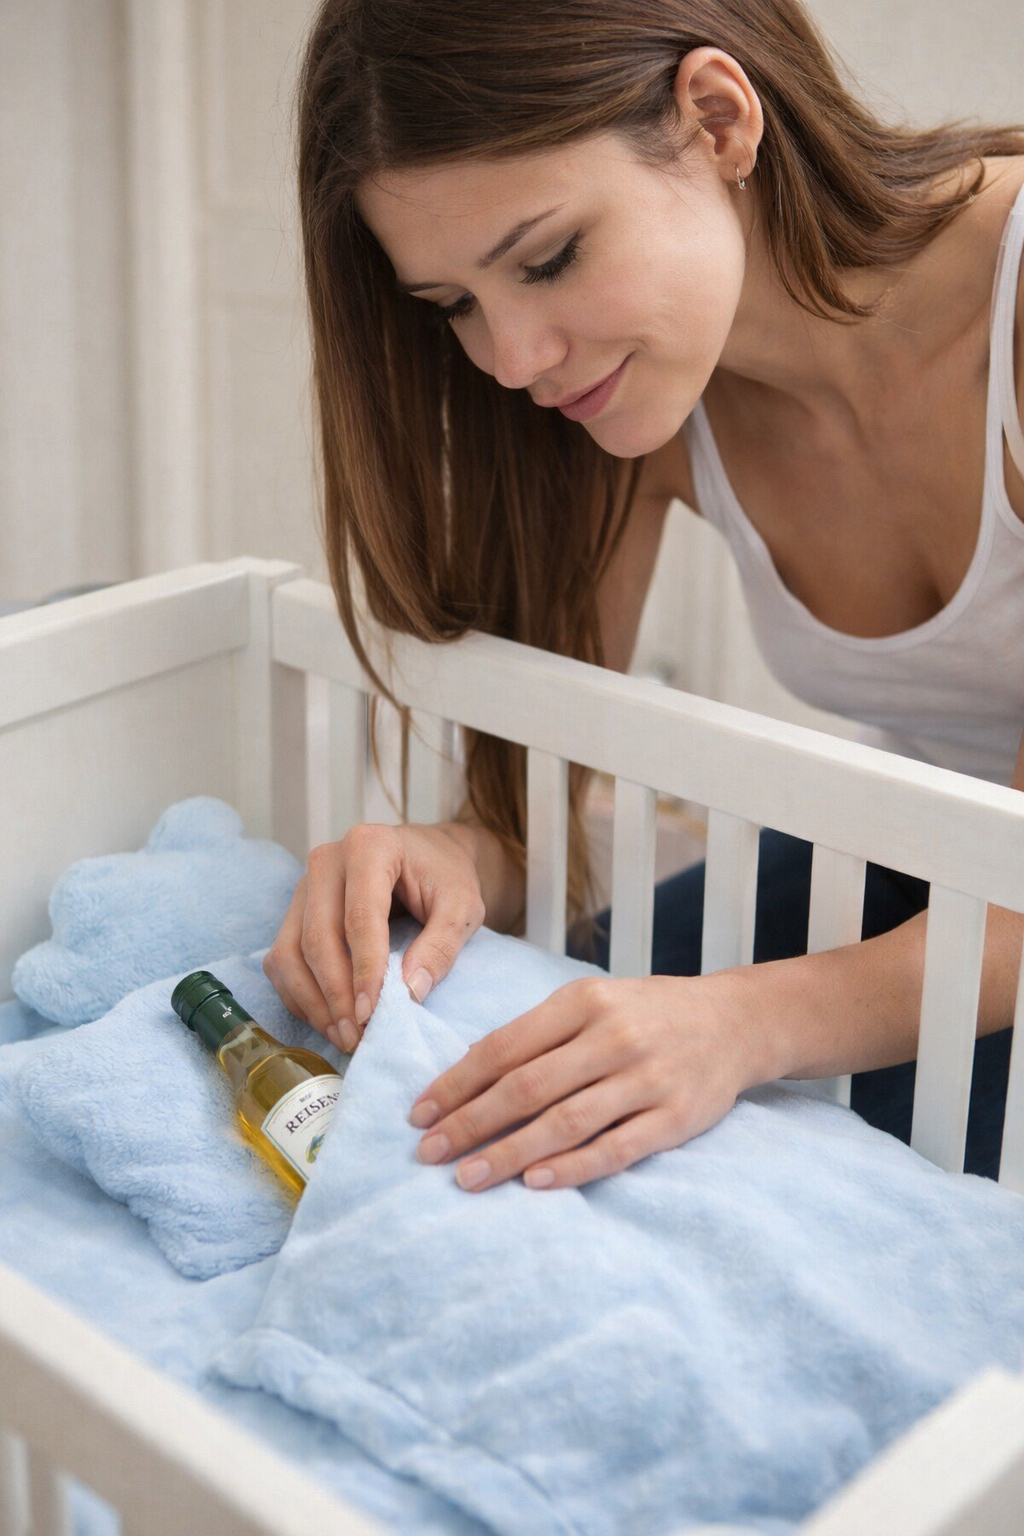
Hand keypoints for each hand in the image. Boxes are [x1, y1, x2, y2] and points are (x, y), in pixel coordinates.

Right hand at [262, 823, 486, 1054]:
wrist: (427, 856)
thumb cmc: (444, 878)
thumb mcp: (462, 906)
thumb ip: (442, 945)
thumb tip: (411, 992)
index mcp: (369, 847)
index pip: (359, 917)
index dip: (363, 970)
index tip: (371, 1014)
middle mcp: (326, 861)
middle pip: (317, 937)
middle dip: (335, 994)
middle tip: (357, 1035)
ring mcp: (304, 886)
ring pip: (289, 951)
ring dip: (312, 1001)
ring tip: (343, 1036)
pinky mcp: (294, 911)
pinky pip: (281, 959)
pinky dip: (298, 995)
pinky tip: (327, 1020)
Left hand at [407, 972, 771, 1192]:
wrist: (736, 1022)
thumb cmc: (647, 1014)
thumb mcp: (592, 1002)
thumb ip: (538, 1033)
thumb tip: (467, 1071)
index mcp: (583, 1001)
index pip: (504, 1046)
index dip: (456, 1082)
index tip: (419, 1112)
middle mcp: (612, 1037)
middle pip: (526, 1086)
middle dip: (469, 1123)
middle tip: (427, 1152)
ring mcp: (646, 1078)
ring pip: (564, 1122)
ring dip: (508, 1152)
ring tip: (466, 1177)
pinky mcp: (675, 1118)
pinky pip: (615, 1149)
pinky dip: (572, 1168)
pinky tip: (534, 1184)